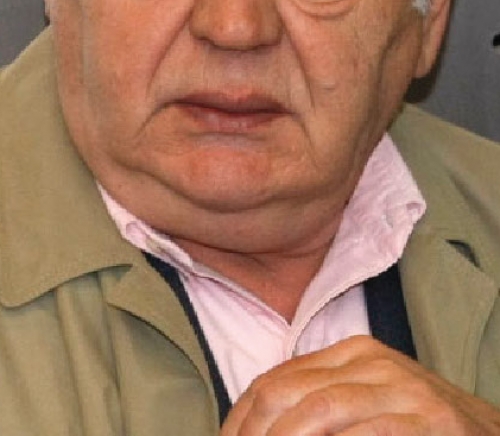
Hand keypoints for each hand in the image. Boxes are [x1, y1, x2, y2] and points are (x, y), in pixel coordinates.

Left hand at [221, 335, 499, 434]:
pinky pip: (370, 433)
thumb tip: (255, 428)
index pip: (274, 380)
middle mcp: (371, 361)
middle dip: (253, 433)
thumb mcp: (364, 402)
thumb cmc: (416, 425)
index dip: (240, 421)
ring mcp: (401, 388)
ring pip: (319, 410)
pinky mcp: (427, 419)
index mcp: (351, 353)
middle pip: (286, 391)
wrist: (485, 434)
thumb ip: (318, 403)